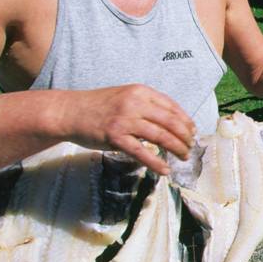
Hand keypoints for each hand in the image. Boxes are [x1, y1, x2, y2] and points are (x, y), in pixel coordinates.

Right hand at [59, 85, 195, 175]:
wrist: (69, 112)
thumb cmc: (99, 106)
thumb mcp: (125, 96)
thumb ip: (146, 105)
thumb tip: (171, 121)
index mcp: (140, 92)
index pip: (172, 107)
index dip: (186, 121)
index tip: (193, 131)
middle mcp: (135, 103)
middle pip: (171, 122)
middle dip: (185, 137)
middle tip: (191, 147)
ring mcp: (125, 120)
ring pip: (161, 136)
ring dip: (177, 149)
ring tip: (183, 157)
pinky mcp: (115, 137)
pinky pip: (142, 152)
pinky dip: (156, 163)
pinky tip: (165, 170)